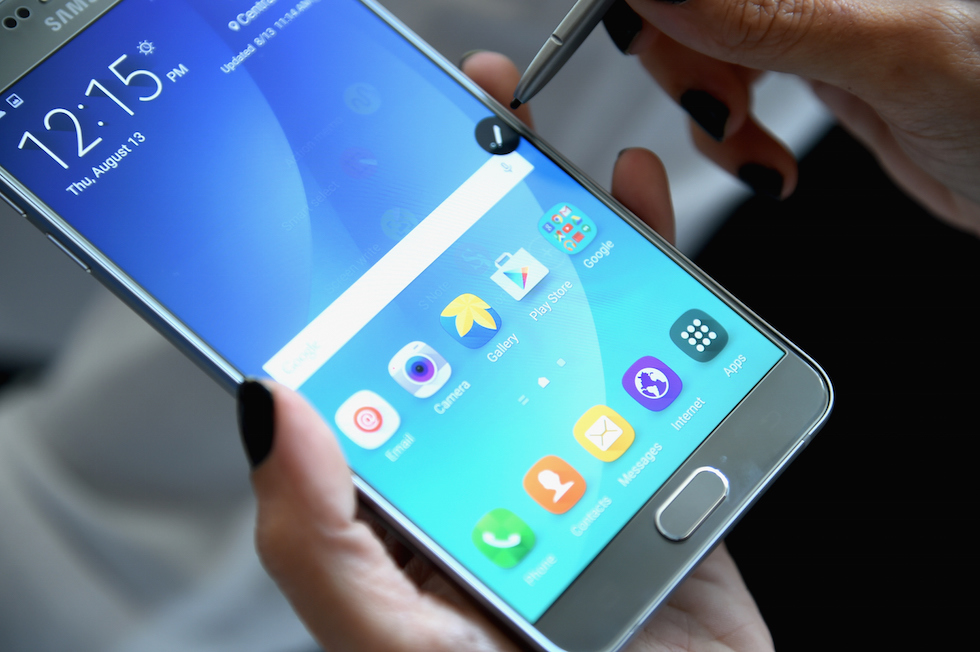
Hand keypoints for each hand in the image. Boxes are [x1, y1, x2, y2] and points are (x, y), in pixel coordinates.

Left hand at [237, 52, 771, 651]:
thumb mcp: (390, 641)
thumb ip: (319, 541)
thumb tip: (271, 406)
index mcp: (413, 493)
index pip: (374, 369)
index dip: (361, 281)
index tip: (358, 207)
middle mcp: (488, 461)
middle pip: (476, 325)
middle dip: (467, 228)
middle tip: (457, 141)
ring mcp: (576, 453)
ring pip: (566, 323)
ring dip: (561, 231)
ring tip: (541, 152)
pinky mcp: (657, 460)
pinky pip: (654, 356)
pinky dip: (655, 279)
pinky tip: (639, 218)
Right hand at [605, 0, 979, 234]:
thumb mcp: (886, 53)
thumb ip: (770, 19)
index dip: (657, 5)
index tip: (643, 34)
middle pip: (689, 6)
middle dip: (682, 60)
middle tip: (717, 103)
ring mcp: (803, 23)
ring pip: (698, 48)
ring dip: (707, 112)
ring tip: (750, 145)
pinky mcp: (804, 66)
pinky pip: (727, 93)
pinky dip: (730, 137)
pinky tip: (764, 159)